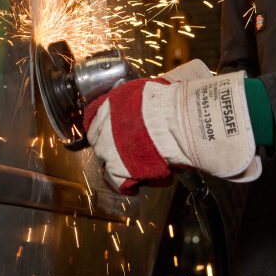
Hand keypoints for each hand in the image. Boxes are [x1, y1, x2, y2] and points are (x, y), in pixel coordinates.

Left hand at [83, 66, 260, 193]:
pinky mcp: (117, 169)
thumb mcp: (155, 90)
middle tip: (126, 152)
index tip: (112, 133)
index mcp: (111, 103)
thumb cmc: (173, 103)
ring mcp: (108, 148)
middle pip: (99, 141)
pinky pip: (117, 182)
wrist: (179, 122)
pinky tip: (137, 185)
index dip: (105, 128)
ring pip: (106, 162)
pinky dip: (128, 186)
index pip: (96, 118)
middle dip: (111, 147)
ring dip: (120, 166)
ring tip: (136, 169)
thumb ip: (149, 96)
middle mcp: (105, 125)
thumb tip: (165, 90)